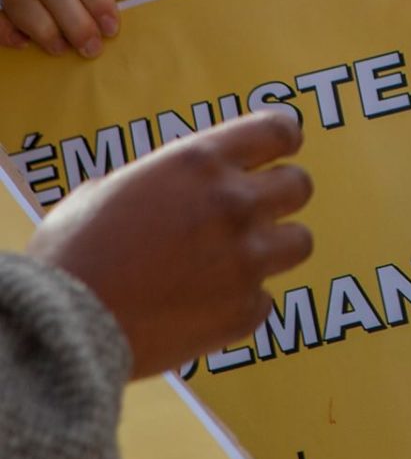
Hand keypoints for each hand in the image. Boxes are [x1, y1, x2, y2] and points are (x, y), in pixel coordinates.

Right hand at [0, 0, 161, 56]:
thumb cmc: (150, 28)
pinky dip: (4, 28)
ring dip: (40, 25)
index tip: (113, 27)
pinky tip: (23, 45)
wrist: (149, 69)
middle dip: (72, 18)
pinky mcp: (20, 32)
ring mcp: (38, 8)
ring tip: (61, 51)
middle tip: (92, 47)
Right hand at [25, 111, 313, 377]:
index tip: (283, 150)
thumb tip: (162, 189)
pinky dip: (241, 303)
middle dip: (280, 197)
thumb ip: (156, 182)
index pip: (279, 131)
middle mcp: (235, 203)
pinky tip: (202, 309)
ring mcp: (247, 258)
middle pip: (300, 186)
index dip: (284, 140)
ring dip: (273, 249)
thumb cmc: (71, 255)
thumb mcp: (106, 192)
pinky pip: (264, 299)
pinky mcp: (246, 309)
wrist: (61, 328)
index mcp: (199, 162)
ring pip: (299, 242)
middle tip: (251, 213)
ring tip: (234, 263)